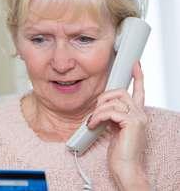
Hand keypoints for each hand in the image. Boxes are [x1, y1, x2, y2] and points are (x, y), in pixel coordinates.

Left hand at [87, 62, 149, 189]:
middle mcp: (140, 114)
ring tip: (92, 122)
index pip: (139, 92)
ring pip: (113, 101)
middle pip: (120, 92)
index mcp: (136, 114)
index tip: (135, 65)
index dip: (138, 77)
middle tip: (95, 112)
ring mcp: (137, 118)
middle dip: (103, 98)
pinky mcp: (132, 123)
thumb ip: (112, 116)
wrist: (125, 167)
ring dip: (97, 111)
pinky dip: (97, 117)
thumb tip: (101, 107)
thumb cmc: (119, 152)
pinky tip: (93, 125)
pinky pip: (110, 111)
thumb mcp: (114, 129)